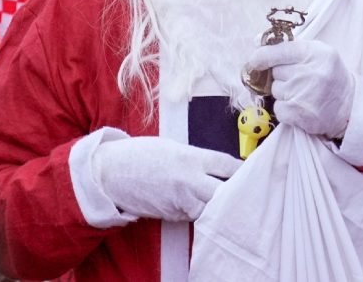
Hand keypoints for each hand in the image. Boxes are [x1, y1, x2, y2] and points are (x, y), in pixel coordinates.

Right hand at [91, 136, 241, 222]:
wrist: (110, 172)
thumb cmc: (139, 155)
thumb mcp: (172, 147)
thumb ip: (196, 158)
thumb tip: (216, 167)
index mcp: (191, 158)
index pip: (229, 165)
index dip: (243, 170)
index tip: (251, 172)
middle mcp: (189, 181)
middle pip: (225, 193)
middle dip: (235, 193)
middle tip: (241, 192)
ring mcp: (181, 201)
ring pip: (211, 209)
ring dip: (216, 206)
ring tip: (220, 201)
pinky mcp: (172, 215)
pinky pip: (193, 215)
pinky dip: (198, 212)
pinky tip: (195, 205)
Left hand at [246, 40, 354, 138]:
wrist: (349, 107)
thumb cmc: (329, 76)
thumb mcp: (317, 53)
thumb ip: (289, 47)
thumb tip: (256, 42)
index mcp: (314, 53)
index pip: (277, 51)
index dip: (262, 56)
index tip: (256, 61)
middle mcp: (309, 73)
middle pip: (275, 72)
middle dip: (282, 75)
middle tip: (298, 79)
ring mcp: (303, 94)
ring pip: (275, 90)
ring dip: (284, 92)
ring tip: (302, 93)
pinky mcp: (298, 114)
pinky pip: (278, 108)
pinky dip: (285, 109)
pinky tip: (300, 106)